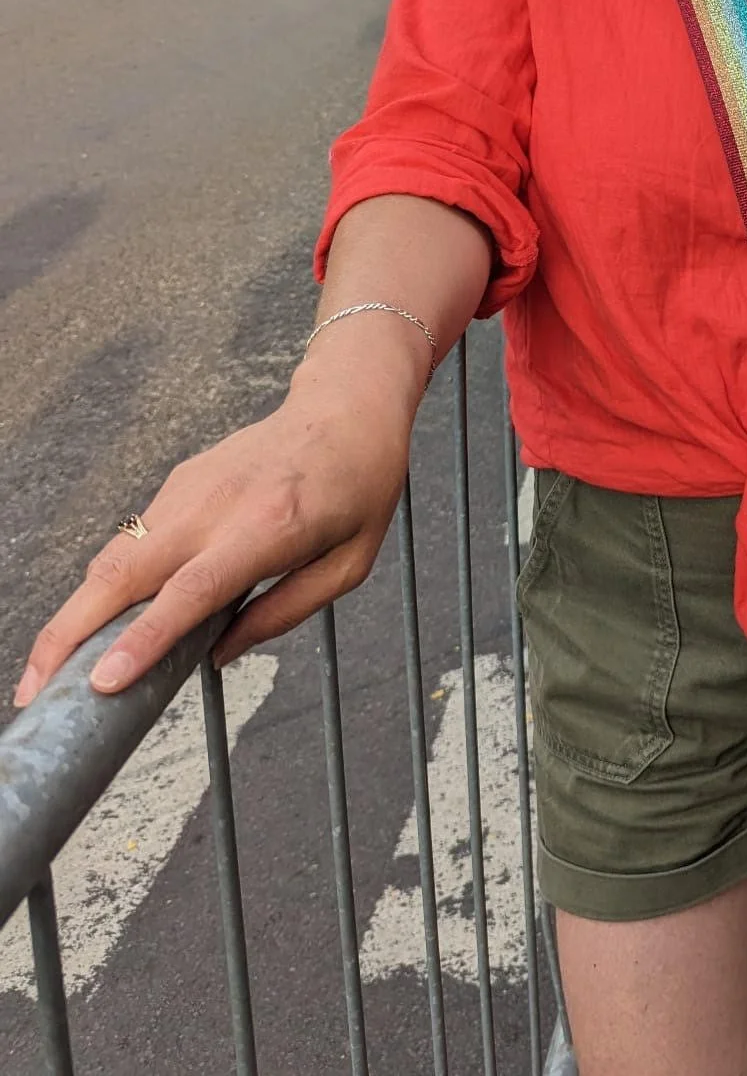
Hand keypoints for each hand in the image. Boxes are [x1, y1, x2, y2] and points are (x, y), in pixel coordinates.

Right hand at [14, 378, 410, 707]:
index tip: (102, 681)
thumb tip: (217, 656)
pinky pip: (134, 539)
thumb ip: (284, 613)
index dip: (144, 637)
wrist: (349, 404)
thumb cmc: (360, 487)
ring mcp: (191, 487)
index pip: (194, 590)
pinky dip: (105, 583)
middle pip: (127, 573)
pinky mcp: (179, 481)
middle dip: (71, 633)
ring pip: (116, 556)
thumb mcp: (350, 564)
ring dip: (75, 612)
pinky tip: (93, 624)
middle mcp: (220, 504)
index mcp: (271, 527)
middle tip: (36, 691)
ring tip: (50, 672)